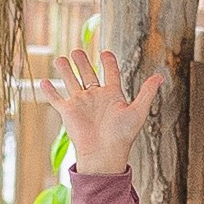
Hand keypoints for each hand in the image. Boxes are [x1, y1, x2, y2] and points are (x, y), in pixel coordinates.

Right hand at [41, 45, 165, 180]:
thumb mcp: (137, 111)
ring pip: (71, 82)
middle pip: (87, 73)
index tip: (105, 52)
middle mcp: (96, 97)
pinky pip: (56, 99)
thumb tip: (160, 76)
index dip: (108, 62)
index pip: (110, 73)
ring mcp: (81, 103)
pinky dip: (49, 91)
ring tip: (61, 58)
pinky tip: (43, 81)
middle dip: (82, 62)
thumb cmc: (122, 135)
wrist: (104, 153)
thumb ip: (147, 92)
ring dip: (65, 70)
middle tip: (77, 50)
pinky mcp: (68, 111)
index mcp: (112, 95)